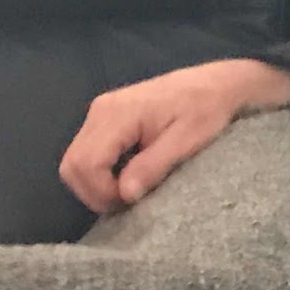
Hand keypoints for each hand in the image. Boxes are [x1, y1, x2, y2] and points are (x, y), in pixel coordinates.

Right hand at [59, 58, 289, 212]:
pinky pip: (88, 152)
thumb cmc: (206, 110)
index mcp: (117, 114)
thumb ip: (153, 166)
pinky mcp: (106, 118)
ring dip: (95, 185)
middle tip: (127, 205)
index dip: (102, 192)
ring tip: (128, 194)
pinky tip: (127, 179)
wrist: (216, 84)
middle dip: (94, 193)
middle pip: (72, 165)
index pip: (86, 163)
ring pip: (76, 161)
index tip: (130, 204)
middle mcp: (100, 111)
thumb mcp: (186, 141)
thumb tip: (125, 195)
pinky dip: (100, 173)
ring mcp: (100, 113)